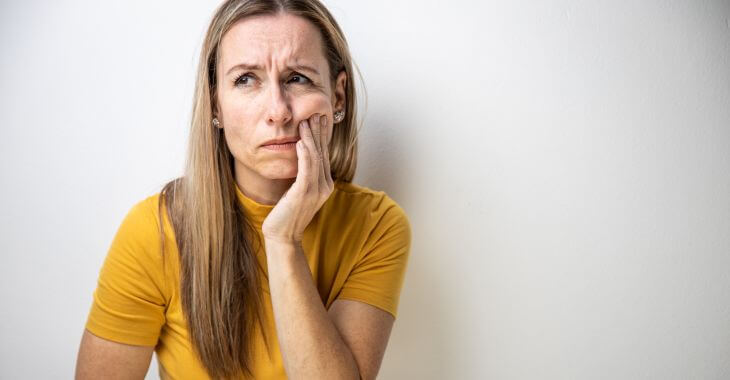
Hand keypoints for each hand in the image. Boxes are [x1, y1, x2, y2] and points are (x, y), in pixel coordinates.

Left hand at [262, 113, 333, 243]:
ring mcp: (316, 190)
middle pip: (322, 153)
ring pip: (315, 158)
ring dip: (310, 138)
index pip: (324, 155)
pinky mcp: (304, 193)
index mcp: (325, 184)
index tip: (318, 120)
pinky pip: (306, 169)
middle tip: (316, 113)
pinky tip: (300, 141)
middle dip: (319, 132)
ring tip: (306, 122)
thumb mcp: (297, 191)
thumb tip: (300, 158)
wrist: (283, 236)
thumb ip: (302, 176)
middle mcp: (325, 185)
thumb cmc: (287, 214)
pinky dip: (304, 153)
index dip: (322, 136)